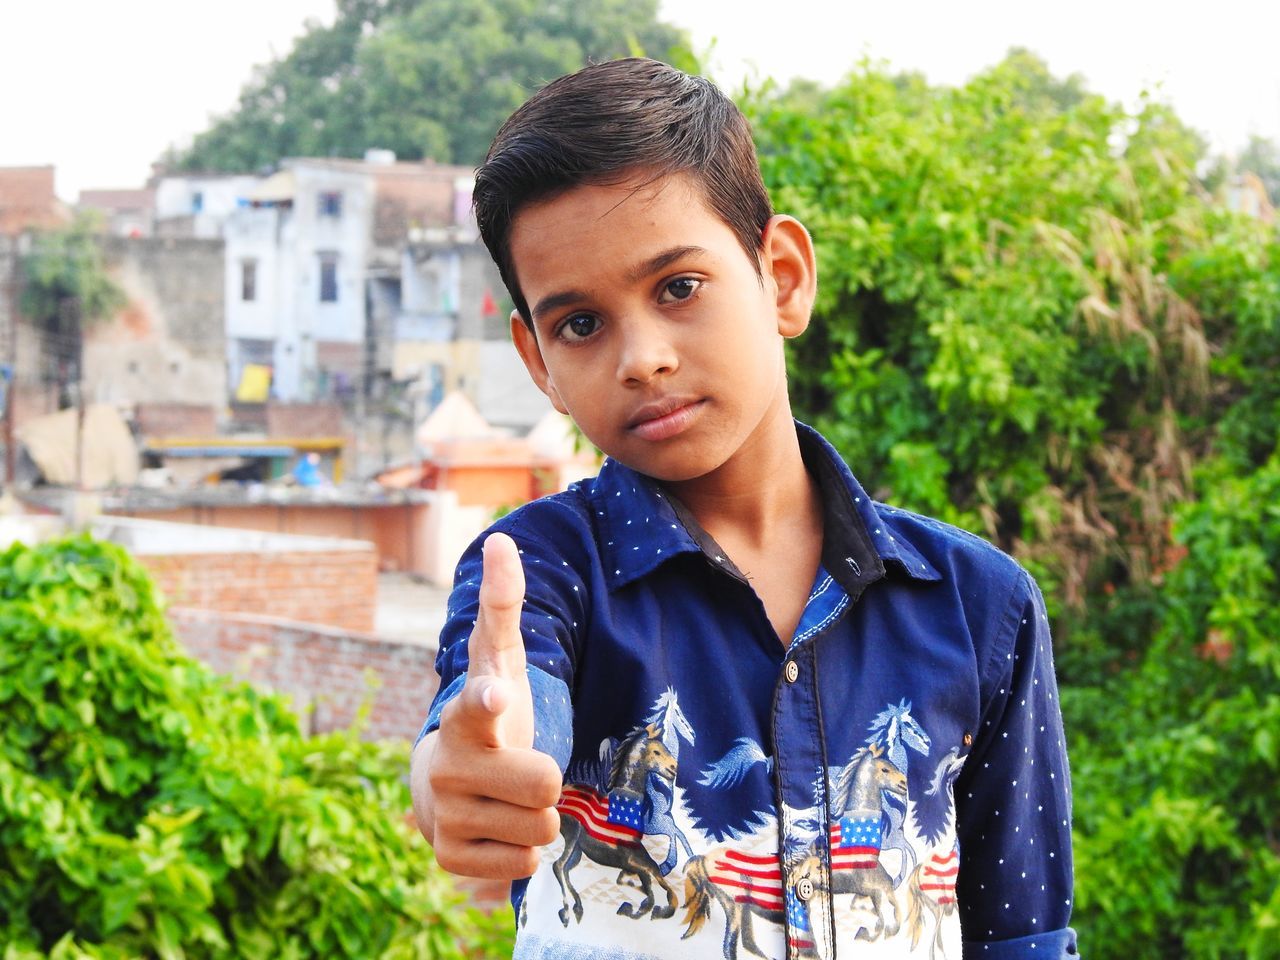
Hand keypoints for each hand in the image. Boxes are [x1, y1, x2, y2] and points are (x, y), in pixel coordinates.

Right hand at [418, 533, 563, 878]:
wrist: (444, 781)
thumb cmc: (486, 715)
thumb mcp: (499, 660)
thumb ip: (503, 604)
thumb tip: (503, 538)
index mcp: (464, 715)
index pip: (477, 704)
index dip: (488, 701)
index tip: (496, 696)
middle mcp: (448, 766)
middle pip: (544, 783)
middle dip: (547, 781)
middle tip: (525, 771)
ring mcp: (445, 816)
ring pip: (540, 829)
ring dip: (537, 817)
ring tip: (509, 798)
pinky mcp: (450, 860)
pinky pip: (523, 867)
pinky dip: (522, 852)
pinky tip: (498, 829)